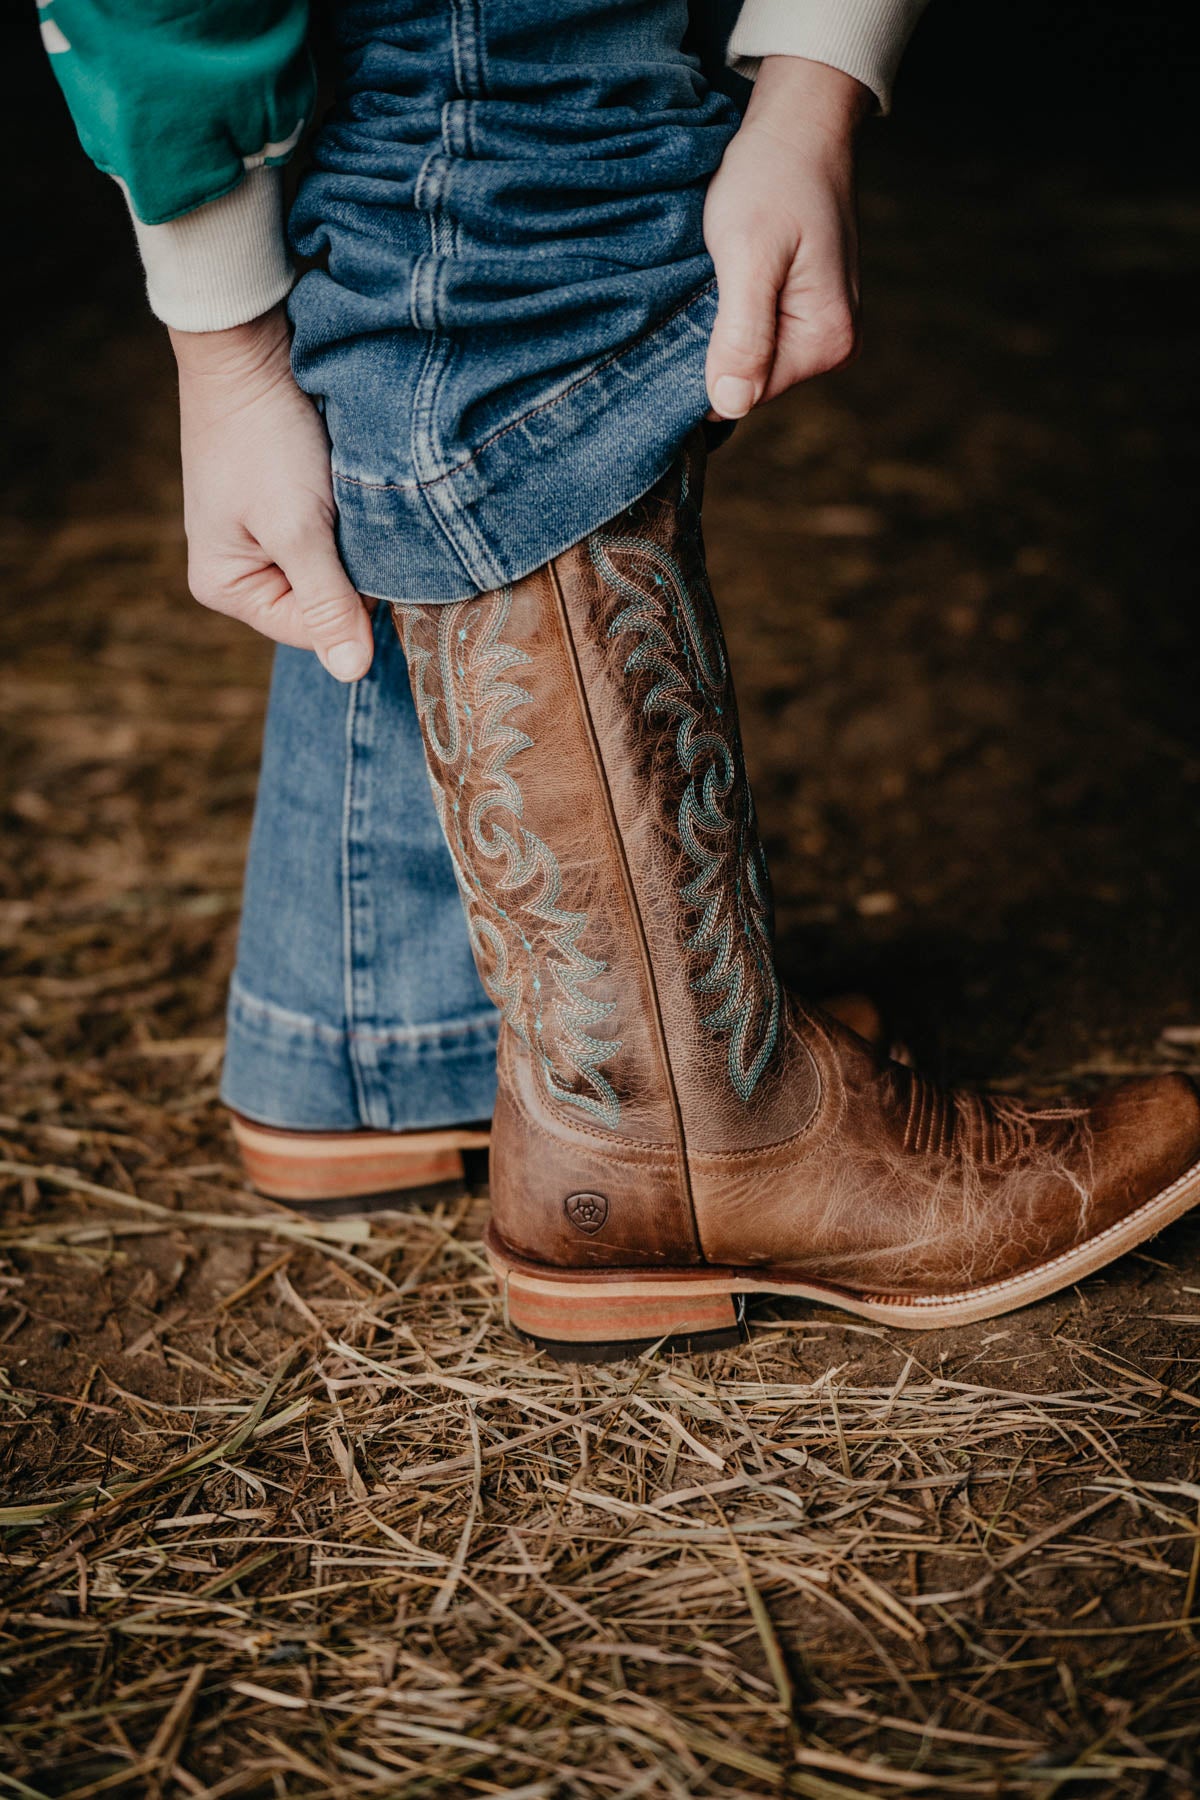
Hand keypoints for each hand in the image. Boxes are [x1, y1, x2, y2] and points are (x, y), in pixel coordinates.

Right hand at [170, 305, 373, 681]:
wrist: (251, 346)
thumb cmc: (265, 438)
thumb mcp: (298, 527)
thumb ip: (327, 602)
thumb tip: (353, 674)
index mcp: (225, 588)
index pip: (314, 632)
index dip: (352, 601)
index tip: (365, 551)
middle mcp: (242, 572)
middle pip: (325, 603)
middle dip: (351, 569)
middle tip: (357, 519)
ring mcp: (265, 539)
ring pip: (336, 569)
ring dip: (355, 541)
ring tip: (352, 500)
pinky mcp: (289, 507)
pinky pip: (335, 535)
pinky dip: (351, 517)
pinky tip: (352, 489)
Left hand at [703, 56, 870, 418]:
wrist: (798, 126)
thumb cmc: (773, 178)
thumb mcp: (748, 255)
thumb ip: (743, 335)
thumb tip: (730, 404)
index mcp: (828, 341)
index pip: (747, 395)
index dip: (707, 366)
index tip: (685, 319)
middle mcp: (835, 345)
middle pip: (751, 381)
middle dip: (716, 346)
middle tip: (699, 289)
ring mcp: (822, 328)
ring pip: (749, 358)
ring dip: (720, 328)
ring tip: (713, 279)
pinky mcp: (806, 309)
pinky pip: (757, 334)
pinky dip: (731, 314)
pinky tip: (723, 281)